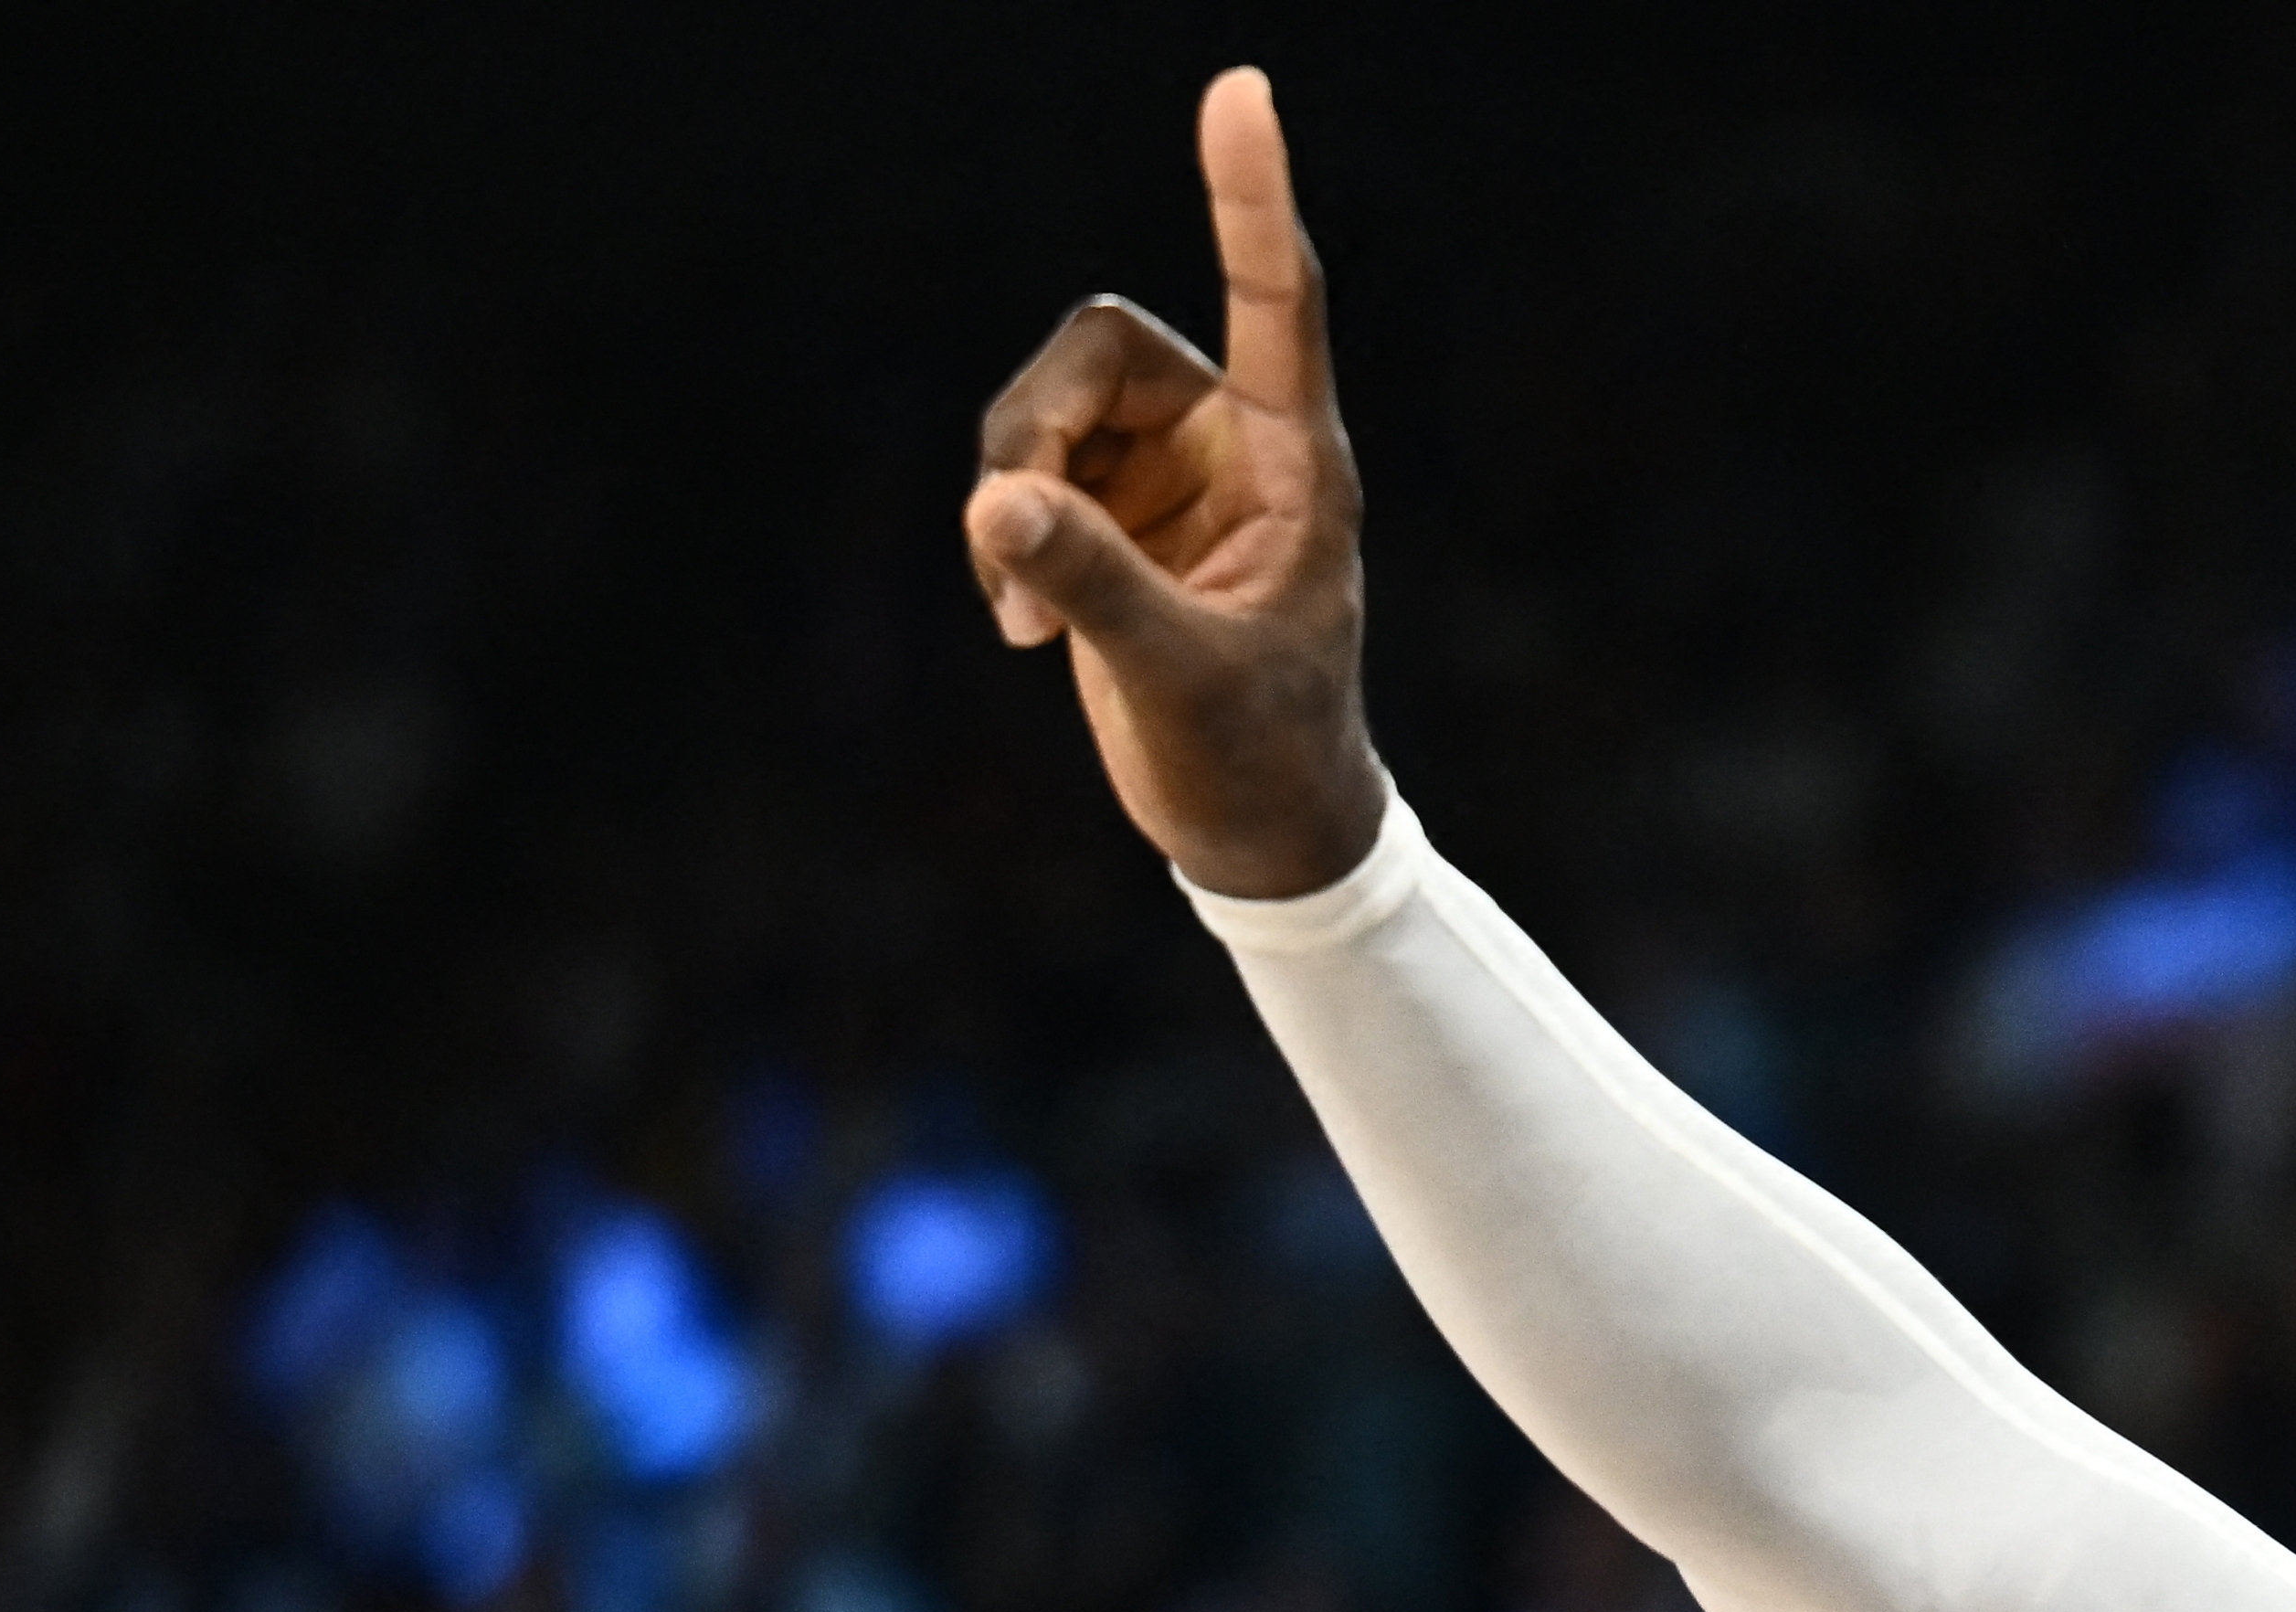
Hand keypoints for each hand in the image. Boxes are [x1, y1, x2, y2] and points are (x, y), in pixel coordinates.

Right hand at [963, 68, 1390, 898]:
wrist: (1258, 836)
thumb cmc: (1260, 760)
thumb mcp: (1181, 678)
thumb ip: (1095, 587)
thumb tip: (1000, 501)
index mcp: (1295, 465)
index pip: (1277, 301)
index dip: (1250, 198)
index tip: (1241, 90)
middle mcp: (1233, 449)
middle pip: (1100, 349)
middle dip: (1036, 424)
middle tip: (1014, 527)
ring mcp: (1168, 478)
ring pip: (1046, 406)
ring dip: (1013, 493)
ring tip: (1029, 617)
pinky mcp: (1114, 518)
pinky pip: (1025, 472)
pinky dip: (1008, 538)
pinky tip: (1028, 631)